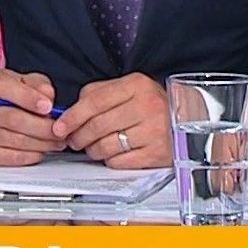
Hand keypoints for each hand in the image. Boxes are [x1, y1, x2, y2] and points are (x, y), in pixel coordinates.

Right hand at [0, 67, 64, 166]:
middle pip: (12, 118)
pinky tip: (41, 149)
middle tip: (59, 130)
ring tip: (56, 141)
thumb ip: (38, 85)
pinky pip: (11, 157)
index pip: (3, 87)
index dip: (27, 97)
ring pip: (14, 140)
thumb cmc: (11, 95)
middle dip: (41, 126)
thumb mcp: (26, 81)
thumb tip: (47, 96)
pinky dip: (31, 155)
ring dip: (41, 143)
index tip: (47, 107)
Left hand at [52, 73, 170, 168]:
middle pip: (98, 125)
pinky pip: (119, 161)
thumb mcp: (128, 88)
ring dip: (92, 150)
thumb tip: (70, 111)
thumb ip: (98, 94)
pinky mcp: (157, 154)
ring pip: (106, 146)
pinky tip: (111, 154)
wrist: (187, 119)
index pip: (94, 101)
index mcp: (136, 85)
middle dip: (78, 136)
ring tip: (91, 147)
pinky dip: (109, 160)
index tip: (60, 126)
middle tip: (72, 140)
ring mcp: (154, 131)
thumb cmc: (151, 104)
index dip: (72, 116)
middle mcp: (147, 106)